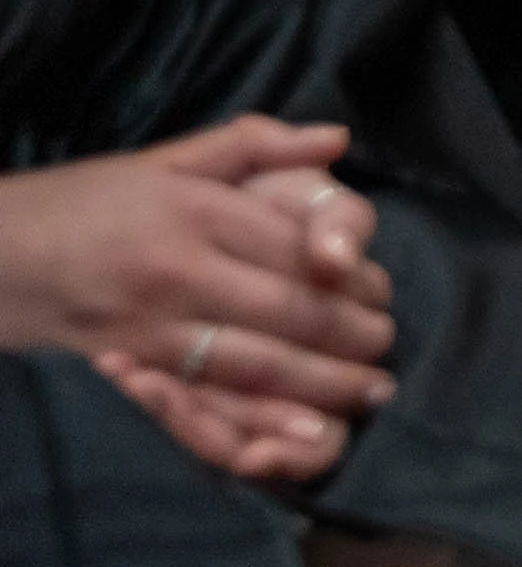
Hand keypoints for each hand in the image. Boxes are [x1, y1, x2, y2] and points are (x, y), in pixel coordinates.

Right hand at [0, 120, 396, 482]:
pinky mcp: (130, 366)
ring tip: (367, 389)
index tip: (382, 292)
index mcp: (199, 210)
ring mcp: (152, 324)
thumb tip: (336, 139)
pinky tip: (301, 427)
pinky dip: (262, 417)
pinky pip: (208, 397)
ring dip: (322, 382)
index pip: (298, 248)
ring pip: (256, 361)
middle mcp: (181, 269)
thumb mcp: (170, 158)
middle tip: (388, 346)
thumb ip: (256, 145)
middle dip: (351, 335)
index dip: (351, 275)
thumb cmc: (89, 201)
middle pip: (289, 309)